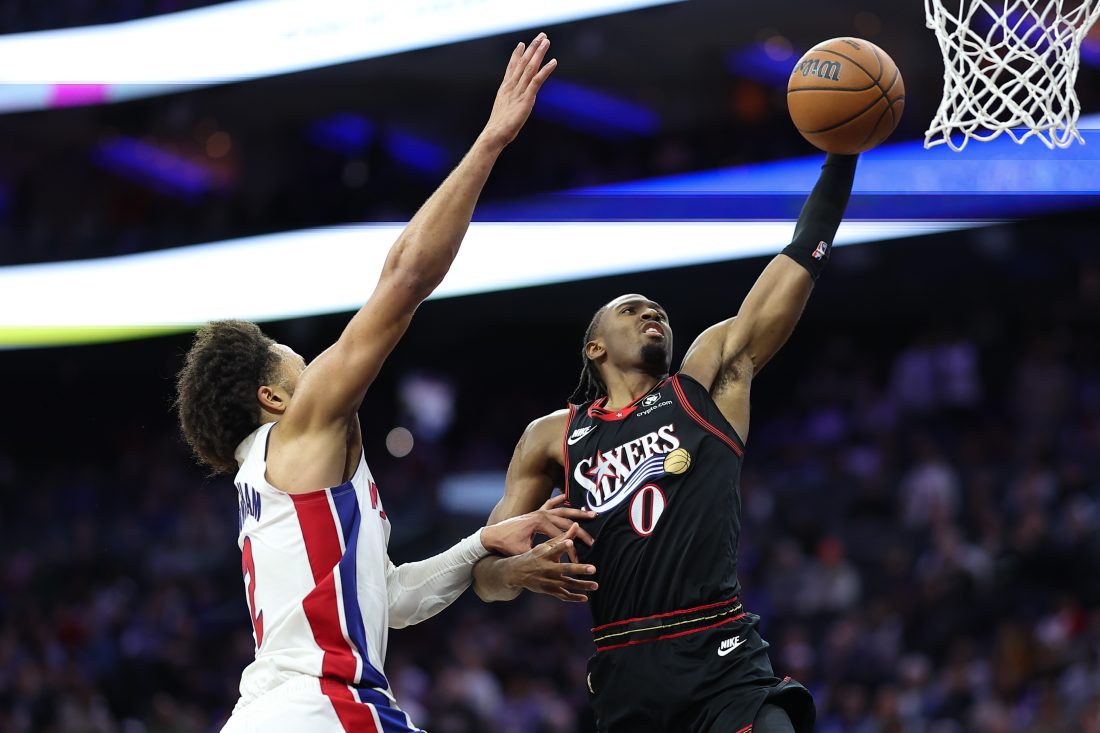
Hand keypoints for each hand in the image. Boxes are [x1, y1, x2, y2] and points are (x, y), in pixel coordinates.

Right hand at [479, 32, 556, 148]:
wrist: (494, 135)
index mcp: (505, 89)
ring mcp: (519, 91)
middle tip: (541, 36)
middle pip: (523, 63)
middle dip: (532, 48)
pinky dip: (545, 70)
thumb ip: (509, 104)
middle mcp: (511, 86)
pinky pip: (537, 81)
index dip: (517, 55)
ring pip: (530, 68)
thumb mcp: (503, 112)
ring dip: (539, 53)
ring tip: (546, 41)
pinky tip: (553, 62)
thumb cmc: (498, 128)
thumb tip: (511, 105)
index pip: (512, 68)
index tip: (522, 44)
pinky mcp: (526, 99)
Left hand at [480, 493, 594, 556]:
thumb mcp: (524, 553)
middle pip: (567, 523)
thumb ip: (540, 554)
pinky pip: (550, 503)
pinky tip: (567, 496)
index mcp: (540, 523)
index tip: (579, 560)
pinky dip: (559, 499)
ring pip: (563, 511)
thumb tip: (555, 563)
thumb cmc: (506, 545)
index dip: (570, 550)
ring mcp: (539, 511)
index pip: (561, 537)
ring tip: (592, 513)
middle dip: (581, 533)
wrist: (491, 536)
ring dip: (578, 513)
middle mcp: (541, 514)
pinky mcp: (536, 512)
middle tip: (593, 541)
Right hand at [502, 524, 598, 601]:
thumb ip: (562, 537)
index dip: (562, 546)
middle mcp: (547, 568)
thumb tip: (577, 525)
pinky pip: (563, 595)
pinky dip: (573, 598)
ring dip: (582, 585)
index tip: (570, 542)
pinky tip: (585, 598)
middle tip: (593, 568)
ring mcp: (548, 581)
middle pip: (565, 569)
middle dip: (579, 569)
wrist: (517, 573)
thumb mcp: (545, 546)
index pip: (554, 549)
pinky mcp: (549, 590)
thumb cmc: (535, 556)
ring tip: (596, 585)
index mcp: (546, 555)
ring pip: (567, 584)